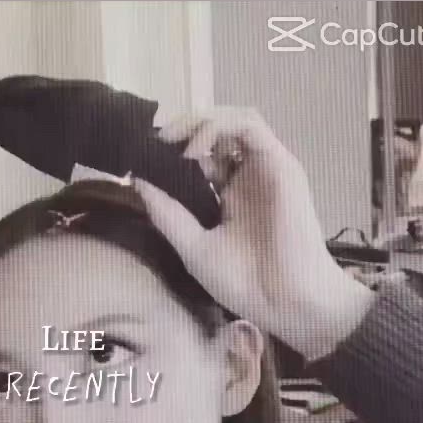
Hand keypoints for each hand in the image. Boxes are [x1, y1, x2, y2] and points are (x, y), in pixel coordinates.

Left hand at [134, 108, 372, 359]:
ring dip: (201, 121)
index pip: (201, 156)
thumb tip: (136, 181)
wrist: (286, 301)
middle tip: (156, 139)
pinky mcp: (281, 163)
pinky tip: (196, 149)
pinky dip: (221, 126)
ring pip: (234, 120)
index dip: (173, 149)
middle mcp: (247, 176)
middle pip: (217, 131)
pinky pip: (251, 126)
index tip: (144, 154)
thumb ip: (167, 214)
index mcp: (229, 195)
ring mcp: (265, 168)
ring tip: (173, 139)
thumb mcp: (193, 247)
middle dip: (184, 126)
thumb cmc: (244, 282)